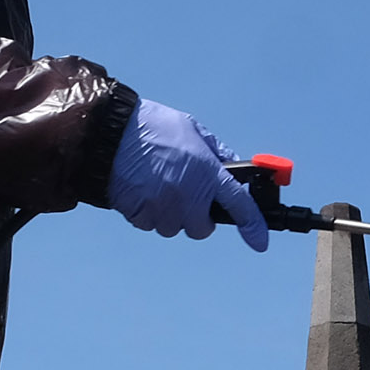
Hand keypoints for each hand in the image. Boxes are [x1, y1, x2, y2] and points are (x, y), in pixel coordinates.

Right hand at [110, 100, 273, 251]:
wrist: (109, 133)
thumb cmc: (153, 128)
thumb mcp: (193, 130)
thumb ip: (217, 152)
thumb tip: (235, 167)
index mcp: (208, 172)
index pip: (240, 205)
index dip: (254, 226)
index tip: (260, 241)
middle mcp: (189, 195)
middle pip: (202, 228)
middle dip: (197, 217)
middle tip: (184, 195)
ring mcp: (164, 208)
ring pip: (173, 227)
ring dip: (169, 214)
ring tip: (156, 184)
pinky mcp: (141, 215)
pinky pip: (150, 225)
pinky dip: (147, 213)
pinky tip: (141, 189)